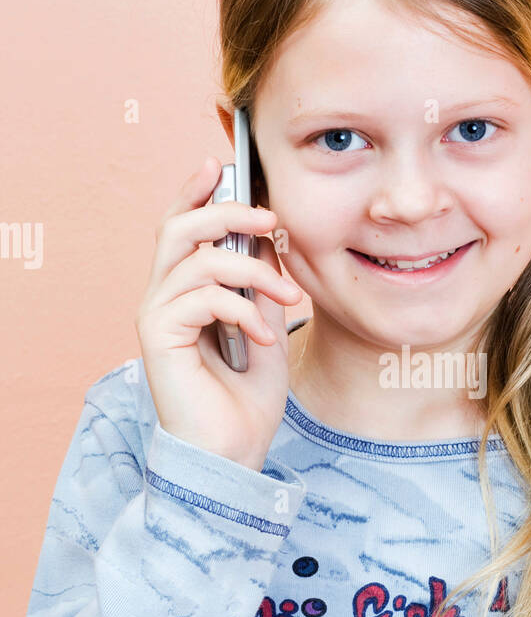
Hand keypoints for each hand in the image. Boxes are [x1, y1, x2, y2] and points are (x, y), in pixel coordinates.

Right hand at [135, 156, 304, 469]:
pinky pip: (201, 296)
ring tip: (287, 297)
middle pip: (179, 226)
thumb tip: (267, 234)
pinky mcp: (158, 337)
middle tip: (270, 218)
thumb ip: (262, 281)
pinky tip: (263, 335)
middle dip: (227, 211)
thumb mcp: (267, 325)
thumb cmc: (247, 399)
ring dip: (252, 271)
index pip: (181, 226)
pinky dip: (242, 308)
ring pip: (196, 257)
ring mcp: (156, 315)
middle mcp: (162, 297)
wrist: (235, 453)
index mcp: (184, 291)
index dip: (195, 190)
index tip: (222, 163)